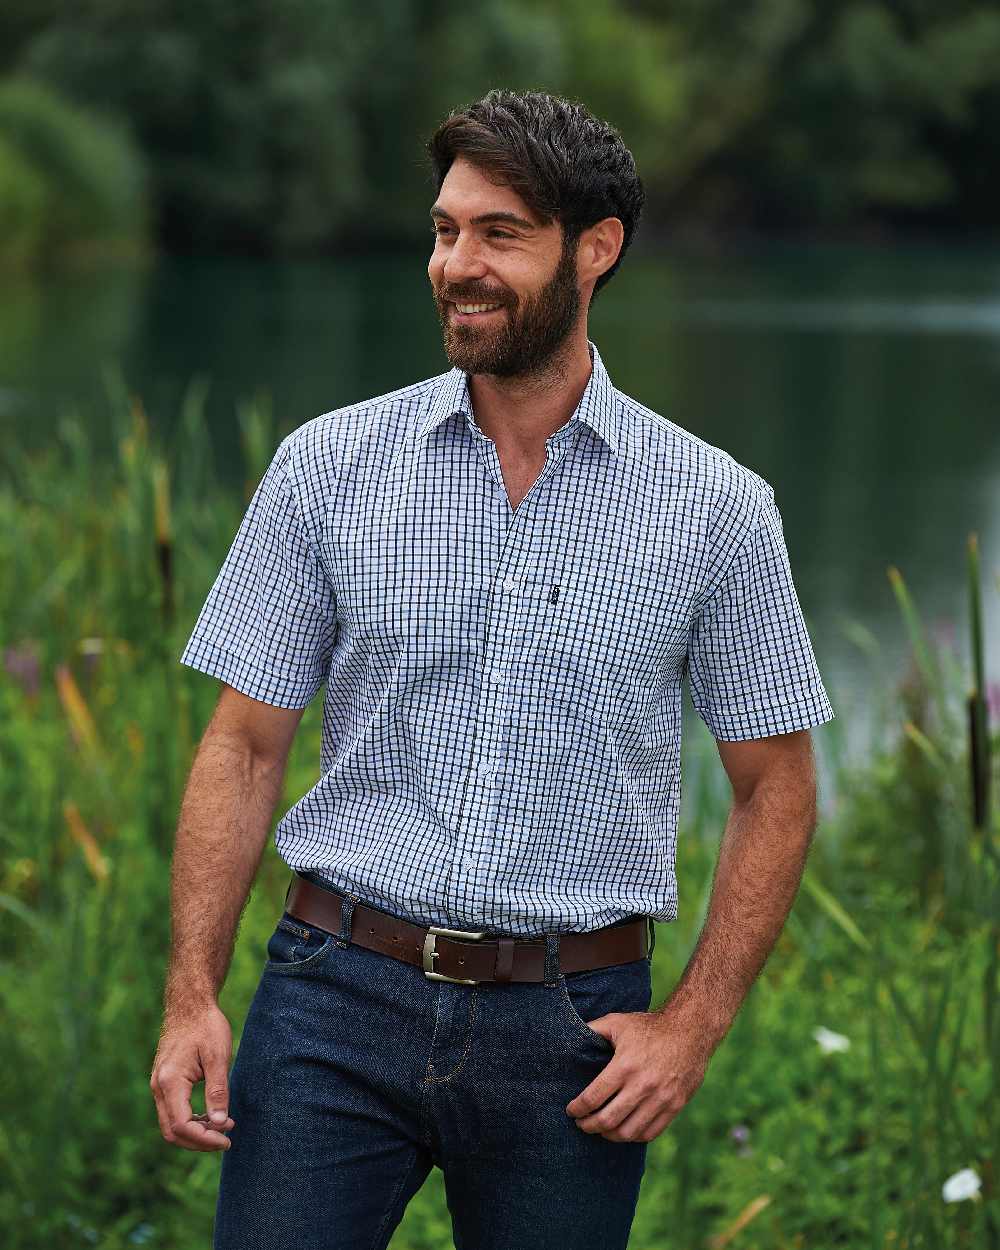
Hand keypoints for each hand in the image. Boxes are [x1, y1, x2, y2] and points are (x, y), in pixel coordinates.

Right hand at [150, 1002, 235, 1151]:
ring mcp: (158, 1085)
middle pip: (172, 1131)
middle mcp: (158, 1087)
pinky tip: (210, 1116)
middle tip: (226, 1139)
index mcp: (170, 1082)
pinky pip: (172, 1111)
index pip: (182, 1125)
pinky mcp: (163, 1082)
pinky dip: (190, 1120)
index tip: (227, 1139)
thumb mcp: (218, 1056)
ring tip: (223, 1127)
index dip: (204, 1139)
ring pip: (170, 1124)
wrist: (189, 1004)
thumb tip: (220, 1124)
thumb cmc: (206, 1026)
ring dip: (195, 1132)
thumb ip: (218, 1091)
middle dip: (199, 1141)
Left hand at [565, 1007, 713, 1142]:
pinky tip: (624, 1130)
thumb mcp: (618, 1022)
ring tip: (601, 1129)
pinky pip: (650, 1133)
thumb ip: (593, 1030)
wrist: (690, 1030)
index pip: (593, 1098)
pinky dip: (633, 1136)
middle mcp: (642, 1085)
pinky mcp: (675, 1106)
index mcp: (624, 1065)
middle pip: (607, 1120)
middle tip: (581, 1124)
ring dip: (609, 1135)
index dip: (577, 1109)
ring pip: (628, 1132)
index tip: (571, 1111)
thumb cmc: (650, 1026)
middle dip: (588, 1126)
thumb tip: (569, 1036)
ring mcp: (661, 1099)